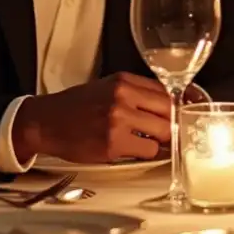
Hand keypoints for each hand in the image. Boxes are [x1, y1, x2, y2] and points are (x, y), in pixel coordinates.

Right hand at [11, 73, 172, 163]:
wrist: (46, 121)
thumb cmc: (78, 106)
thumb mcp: (110, 87)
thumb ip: (138, 92)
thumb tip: (170, 103)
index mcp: (125, 81)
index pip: (167, 92)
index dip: (180, 105)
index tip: (188, 113)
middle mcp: (124, 97)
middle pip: (170, 111)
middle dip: (174, 124)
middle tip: (172, 132)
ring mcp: (119, 120)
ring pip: (163, 133)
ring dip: (161, 141)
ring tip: (150, 141)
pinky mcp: (113, 144)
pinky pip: (147, 151)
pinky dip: (146, 152)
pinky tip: (134, 149)